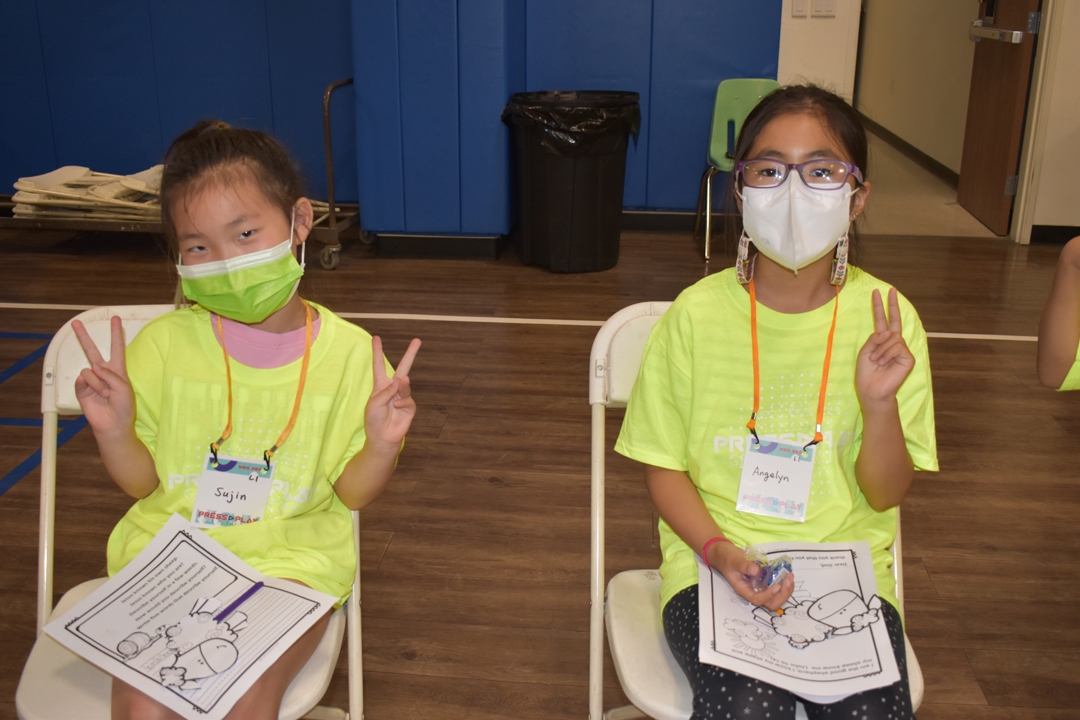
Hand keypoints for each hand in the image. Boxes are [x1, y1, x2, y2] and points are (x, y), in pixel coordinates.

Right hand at [72, 315, 134, 437]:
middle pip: (92, 350)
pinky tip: (96, 394)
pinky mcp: (81, 388)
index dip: (116, 333)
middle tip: (75, 322)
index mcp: (117, 369)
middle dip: (83, 336)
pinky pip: (83, 379)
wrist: (113, 423)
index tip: (116, 318)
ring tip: (106, 394)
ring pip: (90, 369)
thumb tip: (94, 367)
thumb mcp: (124, 388)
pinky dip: (91, 386)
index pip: (116, 347)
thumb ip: (111, 375)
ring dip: (100, 383)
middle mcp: (103, 372)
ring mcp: (91, 379)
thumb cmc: (124, 406)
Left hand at [364, 336, 420, 450]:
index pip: (379, 365)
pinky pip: (408, 399)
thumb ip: (387, 391)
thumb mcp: (374, 403)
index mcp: (380, 385)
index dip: (377, 352)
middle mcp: (393, 388)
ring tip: (402, 382)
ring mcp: (402, 397)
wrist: (383, 438)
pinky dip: (403, 402)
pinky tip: (397, 407)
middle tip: (418, 340)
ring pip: (406, 384)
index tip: (376, 337)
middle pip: (403, 367)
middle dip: (410, 354)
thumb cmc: (373, 420)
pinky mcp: (410, 407)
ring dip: (403, 384)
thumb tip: (401, 380)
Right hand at [708, 541, 794, 611]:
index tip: (777, 585)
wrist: (725, 554)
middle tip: (788, 579)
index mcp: (744, 589)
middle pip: (770, 604)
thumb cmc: (726, 558)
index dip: (769, 595)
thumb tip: (756, 571)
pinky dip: (785, 583)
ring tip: (790, 576)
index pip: (757, 600)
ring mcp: (760, 587)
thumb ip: (743, 565)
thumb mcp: (733, 560)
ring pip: (776, 598)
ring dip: (786, 590)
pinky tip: (787, 573)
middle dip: (782, 594)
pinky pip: (778, 588)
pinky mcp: (764, 581)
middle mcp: (753, 591)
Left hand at [856, 288, 913, 406]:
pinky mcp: (908, 357)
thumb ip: (874, 339)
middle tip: (892, 289)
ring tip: (876, 361)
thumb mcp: (864, 352)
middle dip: (892, 304)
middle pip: (894, 320)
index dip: (880, 307)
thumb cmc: (866, 373)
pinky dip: (887, 354)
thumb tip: (888, 332)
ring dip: (880, 349)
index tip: (877, 293)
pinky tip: (883, 363)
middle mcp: (893, 343)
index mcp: (881, 341)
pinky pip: (897, 347)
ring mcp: (902, 350)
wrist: (872, 390)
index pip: (882, 321)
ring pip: (892, 338)